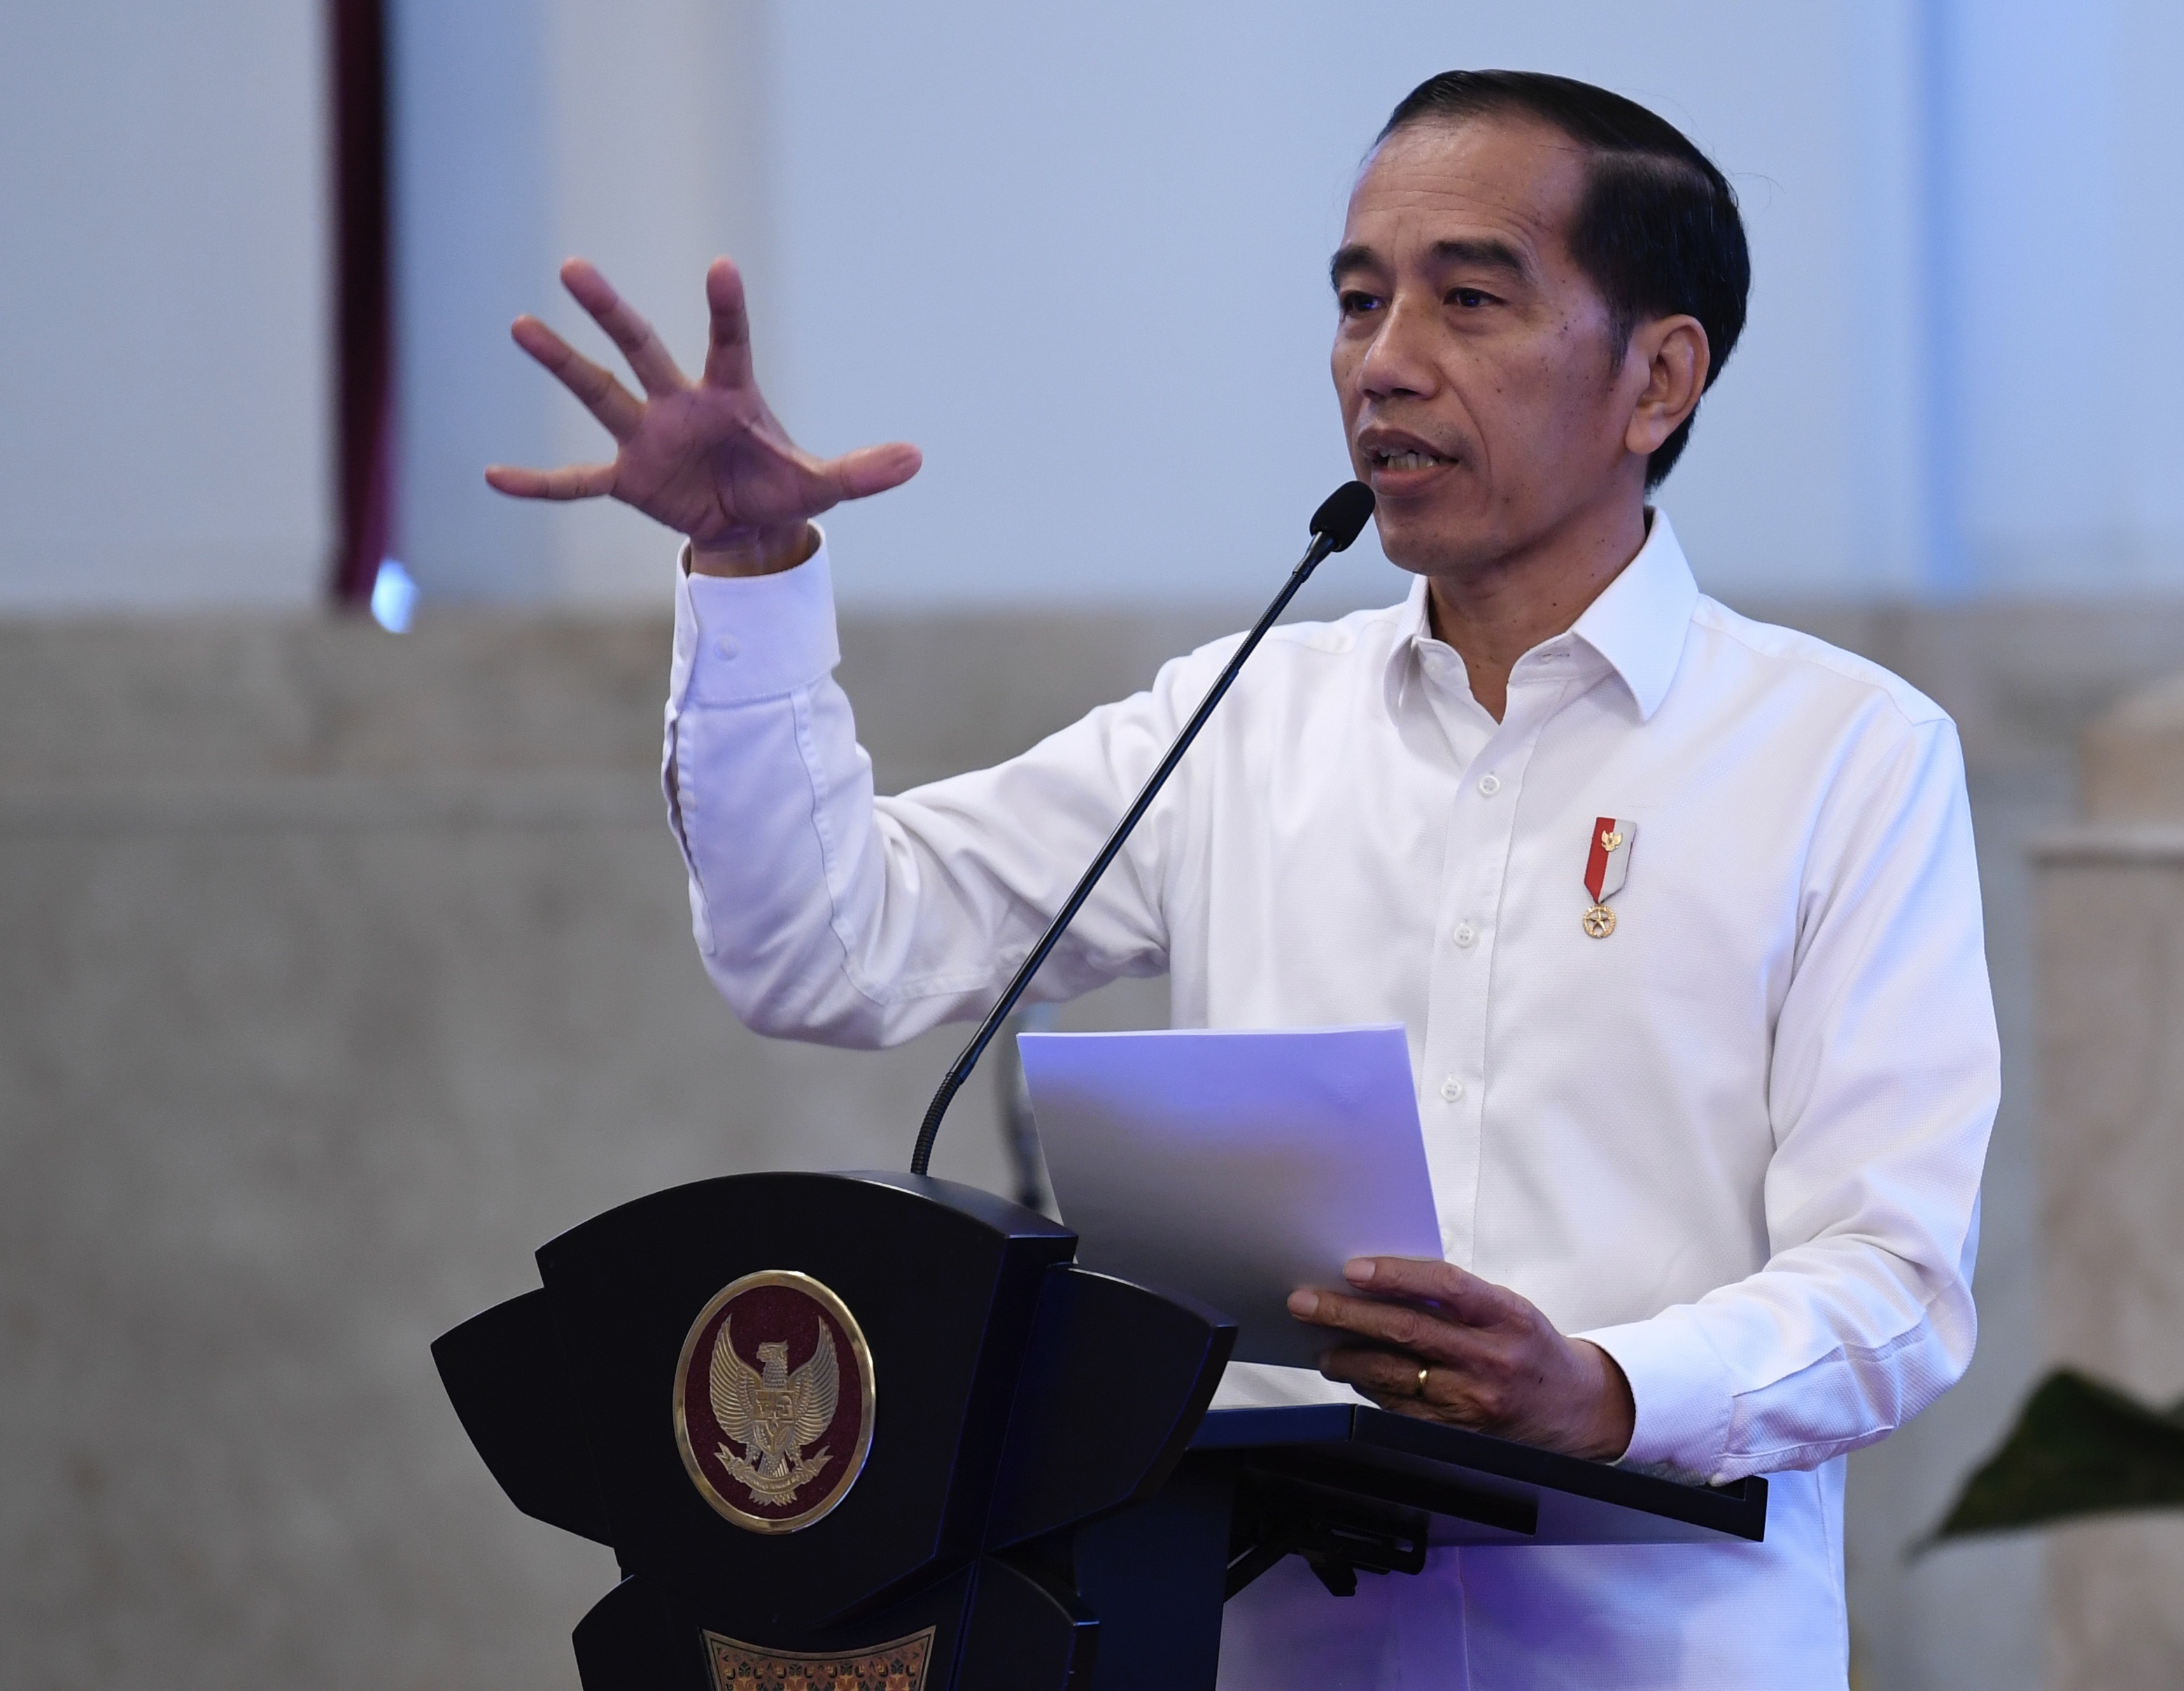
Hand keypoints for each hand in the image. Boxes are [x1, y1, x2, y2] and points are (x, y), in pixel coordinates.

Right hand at [485, 257, 921, 574]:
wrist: (749, 523)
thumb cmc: (782, 486)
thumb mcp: (825, 485)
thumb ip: (862, 471)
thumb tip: (918, 458)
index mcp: (730, 395)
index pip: (729, 342)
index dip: (726, 308)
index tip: (721, 267)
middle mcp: (680, 404)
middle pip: (641, 349)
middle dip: (610, 312)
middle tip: (574, 268)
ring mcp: (647, 438)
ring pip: (599, 393)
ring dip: (561, 363)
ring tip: (521, 325)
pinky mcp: (627, 480)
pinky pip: (575, 481)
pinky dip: (538, 483)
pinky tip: (494, 476)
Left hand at [1287, 1257, 1634, 1460]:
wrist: (1574, 1408)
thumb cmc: (1529, 1346)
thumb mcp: (1506, 1308)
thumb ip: (1454, 1297)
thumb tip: (1383, 1281)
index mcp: (1506, 1315)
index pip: (1445, 1287)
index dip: (1396, 1276)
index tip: (1354, 1269)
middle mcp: (1491, 1358)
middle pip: (1408, 1332)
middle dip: (1347, 1315)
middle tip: (1306, 1303)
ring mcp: (1474, 1400)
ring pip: (1396, 1375)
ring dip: (1349, 1357)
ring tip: (1322, 1342)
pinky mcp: (1460, 1433)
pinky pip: (1401, 1408)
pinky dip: (1370, 1387)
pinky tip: (1353, 1373)